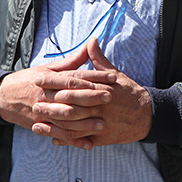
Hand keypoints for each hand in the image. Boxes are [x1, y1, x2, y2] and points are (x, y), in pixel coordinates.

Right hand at [0, 43, 116, 130]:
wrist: (3, 96)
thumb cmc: (29, 80)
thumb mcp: (48, 68)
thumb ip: (71, 61)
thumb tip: (90, 45)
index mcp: (49, 79)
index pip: (75, 77)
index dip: (95, 77)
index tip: (113, 77)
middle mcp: (46, 95)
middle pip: (71, 97)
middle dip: (92, 97)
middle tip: (110, 97)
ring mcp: (42, 112)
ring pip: (66, 119)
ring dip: (85, 123)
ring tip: (102, 124)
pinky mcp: (40, 125)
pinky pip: (59, 134)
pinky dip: (74, 141)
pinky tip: (89, 144)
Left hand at [30, 38, 151, 149]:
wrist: (147, 115)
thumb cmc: (129, 92)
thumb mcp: (114, 74)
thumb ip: (98, 60)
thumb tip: (91, 41)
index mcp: (100, 88)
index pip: (72, 83)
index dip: (54, 81)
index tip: (38, 79)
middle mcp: (99, 105)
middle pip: (70, 106)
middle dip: (50, 105)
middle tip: (33, 104)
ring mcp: (101, 123)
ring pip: (73, 126)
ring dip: (54, 126)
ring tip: (37, 125)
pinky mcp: (103, 138)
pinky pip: (82, 140)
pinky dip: (67, 141)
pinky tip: (53, 139)